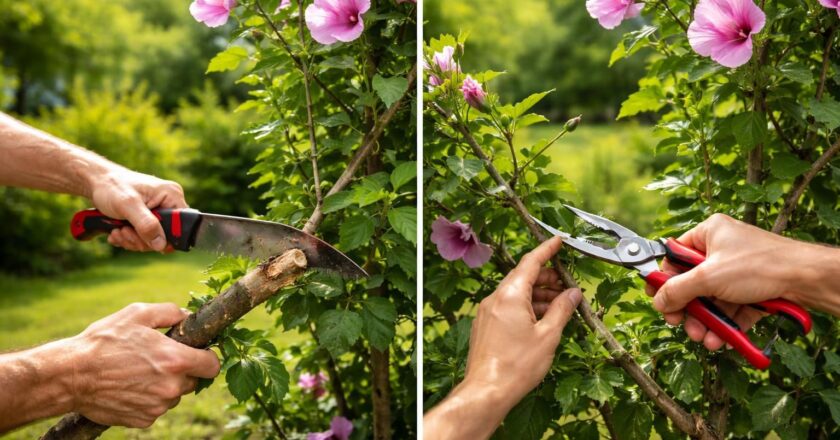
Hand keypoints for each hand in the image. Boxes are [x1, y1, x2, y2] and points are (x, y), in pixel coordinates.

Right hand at [68, 303, 219, 427]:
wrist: (71, 375)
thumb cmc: (104, 342)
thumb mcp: (137, 314)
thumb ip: (170, 312)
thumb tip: (187, 316)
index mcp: (175, 360)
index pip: (212, 366)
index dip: (207, 358)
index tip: (197, 353)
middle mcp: (171, 387)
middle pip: (193, 381)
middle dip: (182, 371)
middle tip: (159, 360)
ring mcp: (157, 407)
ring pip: (173, 395)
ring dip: (164, 386)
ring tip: (139, 372)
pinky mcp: (143, 420)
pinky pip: (155, 408)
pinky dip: (147, 399)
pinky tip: (129, 386)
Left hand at [90, 169, 186, 251]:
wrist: (96, 182)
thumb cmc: (112, 186)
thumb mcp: (128, 205)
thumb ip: (146, 225)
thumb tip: (161, 245)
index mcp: (171, 195)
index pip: (181, 225)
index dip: (166, 237)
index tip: (143, 237)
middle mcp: (168, 203)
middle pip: (165, 235)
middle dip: (141, 239)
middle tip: (124, 231)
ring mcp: (159, 211)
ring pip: (153, 239)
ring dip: (132, 240)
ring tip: (117, 230)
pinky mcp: (148, 218)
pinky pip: (145, 237)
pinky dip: (129, 238)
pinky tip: (117, 231)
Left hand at [465, 236, 581, 405]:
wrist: (486, 391)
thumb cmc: (517, 365)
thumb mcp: (548, 336)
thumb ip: (562, 310)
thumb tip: (573, 293)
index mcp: (510, 295)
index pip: (530, 262)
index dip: (546, 250)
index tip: (559, 240)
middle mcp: (494, 298)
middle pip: (523, 278)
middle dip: (547, 278)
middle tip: (568, 284)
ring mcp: (487, 312)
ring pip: (516, 294)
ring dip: (538, 296)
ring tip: (560, 306)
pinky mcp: (485, 326)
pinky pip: (507, 308)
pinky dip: (526, 308)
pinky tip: (541, 320)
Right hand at [646, 213, 812, 349]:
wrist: (807, 279)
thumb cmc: (760, 265)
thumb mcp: (709, 278)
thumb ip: (677, 290)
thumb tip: (658, 301)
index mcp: (709, 234)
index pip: (675, 255)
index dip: (664, 278)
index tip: (656, 298)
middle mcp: (722, 250)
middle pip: (693, 283)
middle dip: (688, 309)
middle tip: (680, 324)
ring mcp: (739, 272)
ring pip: (712, 301)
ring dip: (706, 323)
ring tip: (704, 339)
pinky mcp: (753, 290)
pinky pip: (731, 309)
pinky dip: (725, 325)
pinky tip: (721, 340)